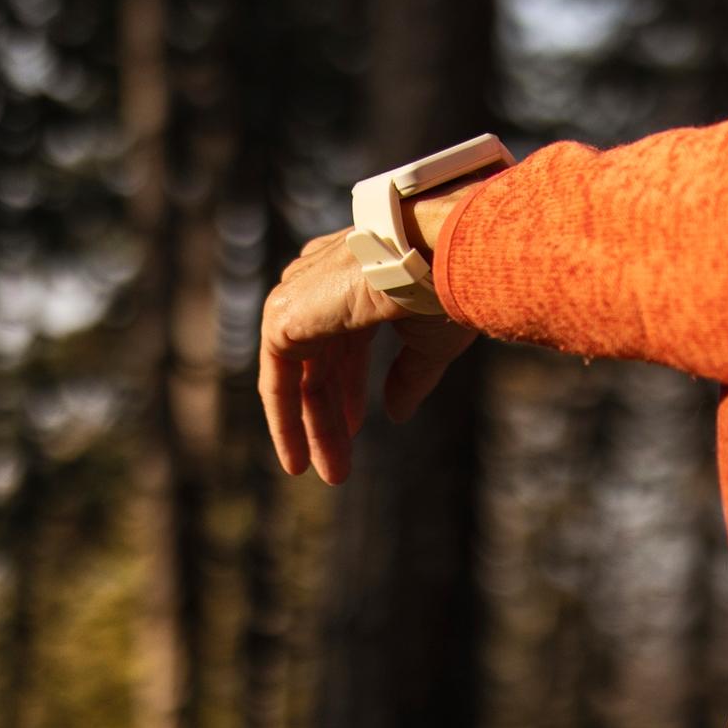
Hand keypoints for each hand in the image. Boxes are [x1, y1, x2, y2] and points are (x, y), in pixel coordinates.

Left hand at [257, 179, 485, 483]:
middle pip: (322, 357)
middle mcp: (323, 277)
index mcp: (358, 272)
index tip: (359, 424)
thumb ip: (408, 376)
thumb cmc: (448, 288)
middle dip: (332, 411)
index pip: (346, 336)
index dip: (352, 384)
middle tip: (340, 464)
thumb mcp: (431, 340)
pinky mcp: (284, 316)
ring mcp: (300, 293)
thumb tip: (396, 414)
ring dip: (314, 425)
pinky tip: (300, 457)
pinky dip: (286, 419)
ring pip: (300, 371)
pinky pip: (278, 379)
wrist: (438, 255)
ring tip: (330, 472)